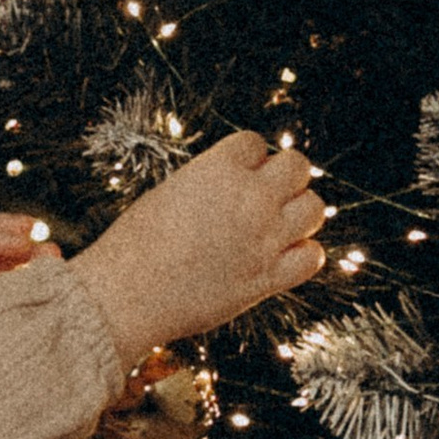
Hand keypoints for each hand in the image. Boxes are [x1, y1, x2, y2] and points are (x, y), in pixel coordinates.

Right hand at [72, 129, 324, 372]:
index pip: (256, 143)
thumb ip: (209, 184)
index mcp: (218, 169)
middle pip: (297, 166)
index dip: (246, 159)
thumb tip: (235, 185)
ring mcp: (265, 238)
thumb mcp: (168, 194)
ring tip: (275, 225)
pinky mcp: (269, 278)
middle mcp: (250, 198)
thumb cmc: (134, 245)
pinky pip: (313, 257)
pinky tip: (280, 257)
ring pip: (314, 208)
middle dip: (283, 177)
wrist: (124, 295)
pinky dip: (303, 254)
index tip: (234, 176)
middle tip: (263, 196)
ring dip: (298, 212)